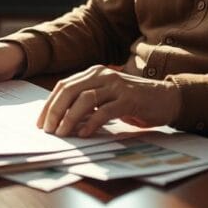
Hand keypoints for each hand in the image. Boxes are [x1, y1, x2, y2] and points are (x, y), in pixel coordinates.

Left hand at [37, 65, 181, 137]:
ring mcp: (116, 86)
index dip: (49, 104)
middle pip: (69, 90)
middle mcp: (102, 75)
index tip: (40, 122)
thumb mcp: (106, 99)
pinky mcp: (128, 99)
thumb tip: (62, 121)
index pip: (64, 86)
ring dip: (69, 118)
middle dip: (55, 111)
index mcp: (94, 73)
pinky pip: (104, 111)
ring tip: (62, 133)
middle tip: (48, 130)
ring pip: (84, 100)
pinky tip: (84, 134)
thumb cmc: (134, 101)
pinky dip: (92, 123)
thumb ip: (87, 105)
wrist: (166, 98)